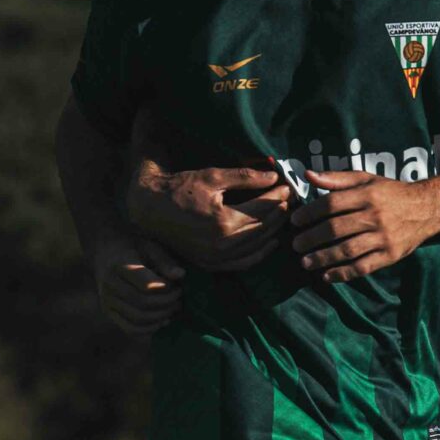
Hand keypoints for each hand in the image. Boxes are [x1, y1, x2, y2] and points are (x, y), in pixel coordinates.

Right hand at [91, 227, 189, 334]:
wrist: (106, 252)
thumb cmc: (134, 247)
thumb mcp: (150, 246)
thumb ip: (165, 261)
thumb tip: (180, 275)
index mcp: (119, 265)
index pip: (146, 286)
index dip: (166, 289)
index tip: (177, 285)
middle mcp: (109, 285)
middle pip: (142, 303)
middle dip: (166, 304)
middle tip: (179, 298)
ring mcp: (107, 301)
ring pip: (137, 319)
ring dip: (160, 317)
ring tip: (173, 309)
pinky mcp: (109, 312)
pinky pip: (130, 329)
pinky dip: (149, 329)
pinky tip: (162, 321)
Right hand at [124, 154, 289, 274]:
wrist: (149, 208)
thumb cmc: (179, 188)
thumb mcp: (212, 176)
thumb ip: (245, 177)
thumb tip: (273, 175)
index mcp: (223, 221)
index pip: (262, 209)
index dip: (277, 196)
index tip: (286, 185)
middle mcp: (222, 244)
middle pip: (263, 228)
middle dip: (279, 212)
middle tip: (290, 198)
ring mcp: (216, 258)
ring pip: (257, 247)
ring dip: (274, 231)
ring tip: (284, 214)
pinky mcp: (211, 264)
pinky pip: (243, 263)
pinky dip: (260, 254)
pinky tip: (271, 242)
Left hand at [289, 169, 439, 280]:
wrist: (427, 208)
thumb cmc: (391, 192)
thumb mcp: (366, 179)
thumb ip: (337, 178)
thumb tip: (307, 175)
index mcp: (367, 194)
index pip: (332, 203)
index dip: (310, 212)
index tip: (294, 220)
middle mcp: (375, 216)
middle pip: (336, 228)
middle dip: (311, 238)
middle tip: (295, 244)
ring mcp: (383, 237)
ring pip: (347, 250)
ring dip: (323, 258)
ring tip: (305, 262)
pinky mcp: (390, 255)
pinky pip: (363, 267)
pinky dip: (344, 273)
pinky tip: (327, 276)